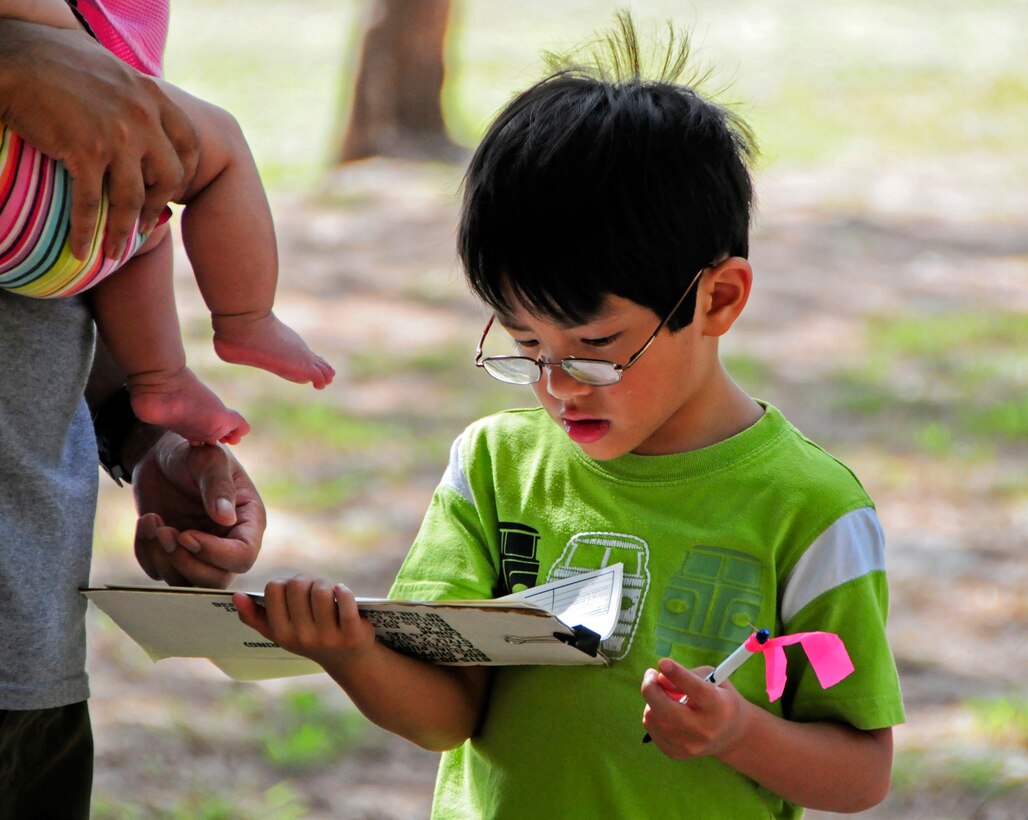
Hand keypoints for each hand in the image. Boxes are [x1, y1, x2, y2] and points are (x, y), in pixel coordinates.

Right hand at [0, 20, 198, 258]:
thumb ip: (136, 97)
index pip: (189, 143)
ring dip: (123, 230)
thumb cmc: (56, 58)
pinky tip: (81, 249)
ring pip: (132, 198)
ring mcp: (118, 136)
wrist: (15, 54)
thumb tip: (146, 118)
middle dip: (158, 206)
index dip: (186, 173)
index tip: (174, 192)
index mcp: (153, 95)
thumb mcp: (114, 72)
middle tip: (145, 224)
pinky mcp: (85, 151)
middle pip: (169, 177)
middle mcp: (144, 117)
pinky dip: (86, 231)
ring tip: (114, 251)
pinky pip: (91, 202)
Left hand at [132, 435, 264, 587]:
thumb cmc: (193, 450)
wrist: (161, 452)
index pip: (242, 556)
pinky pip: (158, 572)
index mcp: (248, 521)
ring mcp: (199, 552)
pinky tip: (147, 522)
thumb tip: (227, 520)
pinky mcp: (172, 554)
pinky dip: (146, 553)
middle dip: (186, 562)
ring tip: (153, 521)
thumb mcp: (208, 460)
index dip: (215, 553)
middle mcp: (228, 543)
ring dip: (162, 557)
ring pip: (185, 583)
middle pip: (216, 580)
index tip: (186, 534)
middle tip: (166, 532)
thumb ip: (219, 487)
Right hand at [234, 575, 376, 666]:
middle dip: (308, 581)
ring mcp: (328, 637)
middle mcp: (302, 637)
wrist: (350, 661)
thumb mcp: (281, 632)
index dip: (285, 583)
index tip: (295, 592)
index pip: (274, 589)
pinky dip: (344, 590)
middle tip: (315, 590)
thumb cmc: (311, 637)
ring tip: (331, 592)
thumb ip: (255, 616)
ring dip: (327, 584)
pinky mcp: (352, 634)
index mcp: (281, 633)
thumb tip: (236, 597)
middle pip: (298, 585)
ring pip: (321, 590)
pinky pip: (345, 600)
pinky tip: (342, 591)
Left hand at [640, 658, 750, 758]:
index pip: (697, 690)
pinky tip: (666, 711)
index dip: (678, 675)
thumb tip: (658, 679)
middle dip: (651, 687)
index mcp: (718, 708)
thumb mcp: (713, 678)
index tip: (663, 662)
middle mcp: (704, 730)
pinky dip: (653, 714)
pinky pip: (651, 727)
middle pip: (666, 709)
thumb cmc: (719, 698)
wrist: (730, 735)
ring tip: (666, 696)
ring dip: (653, 700)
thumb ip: (687, 674)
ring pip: (653, 717)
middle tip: (651, 674)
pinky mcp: (676, 753)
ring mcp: (689, 745)